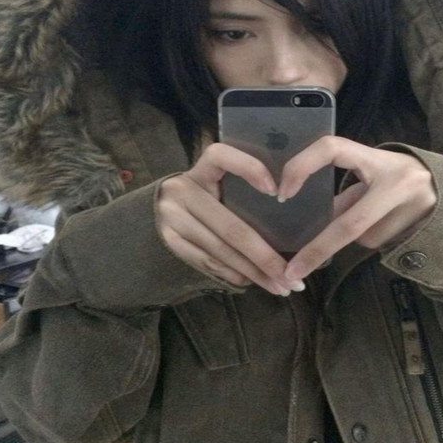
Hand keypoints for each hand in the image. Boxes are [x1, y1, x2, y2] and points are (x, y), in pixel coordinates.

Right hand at [157, 143, 301, 295]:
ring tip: (281, 287)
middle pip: (232, 227)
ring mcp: (172, 219)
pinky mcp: (169, 242)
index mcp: (200, 170)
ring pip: (223, 251)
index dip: (249, 168)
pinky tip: (253, 281)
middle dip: (266, 257)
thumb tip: (289, 221)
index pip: (220, 156)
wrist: (149, 214)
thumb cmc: (200, 199)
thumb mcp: (213, 185)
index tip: (276, 191)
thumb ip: (240, 192)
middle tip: (293, 278)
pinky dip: (235, 274)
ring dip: (255, 273)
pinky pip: (209, 263)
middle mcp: (183, 191)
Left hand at [278, 136, 436, 280]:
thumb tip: (306, 216)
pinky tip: (386, 225)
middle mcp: (398, 182)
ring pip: (361, 236)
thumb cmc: (396, 176)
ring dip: (355, 235)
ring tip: (378, 217)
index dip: (302, 167)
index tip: (282, 193)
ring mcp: (409, 210)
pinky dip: (367, 238)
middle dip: (318, 250)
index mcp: (378, 159)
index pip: (331, 149)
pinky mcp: (414, 233)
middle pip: (350, 223)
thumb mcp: (370, 174)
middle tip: (292, 271)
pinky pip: (373, 241)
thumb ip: (342, 193)